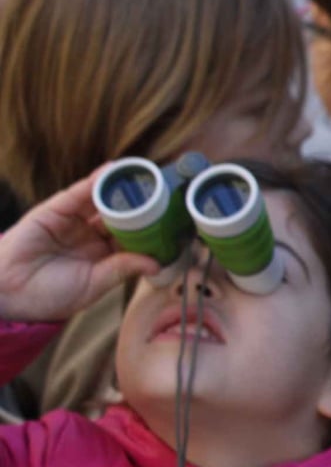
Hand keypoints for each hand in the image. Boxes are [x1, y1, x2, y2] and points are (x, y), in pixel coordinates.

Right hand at [0, 169, 159, 322]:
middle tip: (170, 192)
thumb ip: (122, 268)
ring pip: (105, 200)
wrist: (7, 293)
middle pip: (124, 214)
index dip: (154, 228)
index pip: (135, 237)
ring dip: (125, 188)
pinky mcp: (56, 209)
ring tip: (149, 176)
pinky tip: (116, 170)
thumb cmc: (48, 295)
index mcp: (104, 255)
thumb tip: (157, 263)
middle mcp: (92, 234)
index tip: (177, 219)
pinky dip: (98, 180)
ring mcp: (75, 220)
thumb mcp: (94, 284)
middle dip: (145, 204)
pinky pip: (80, 192)